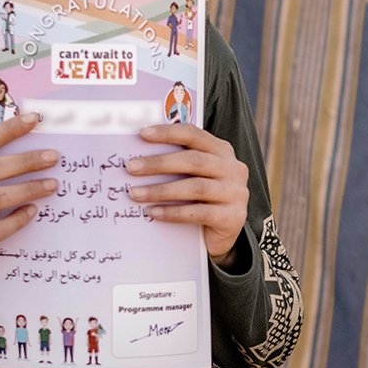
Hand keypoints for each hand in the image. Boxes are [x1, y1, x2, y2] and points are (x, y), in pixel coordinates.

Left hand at [126, 123, 249, 262]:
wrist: (221, 235)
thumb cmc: (202, 199)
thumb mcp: (194, 176)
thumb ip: (177, 163)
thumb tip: (139, 157)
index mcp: (222, 151)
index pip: (194, 135)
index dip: (168, 133)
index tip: (142, 134)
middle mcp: (233, 169)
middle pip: (193, 161)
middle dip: (158, 163)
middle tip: (132, 168)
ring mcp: (236, 193)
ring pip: (195, 187)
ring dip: (161, 190)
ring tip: (136, 194)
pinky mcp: (232, 217)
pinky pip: (199, 213)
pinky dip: (173, 212)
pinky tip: (153, 212)